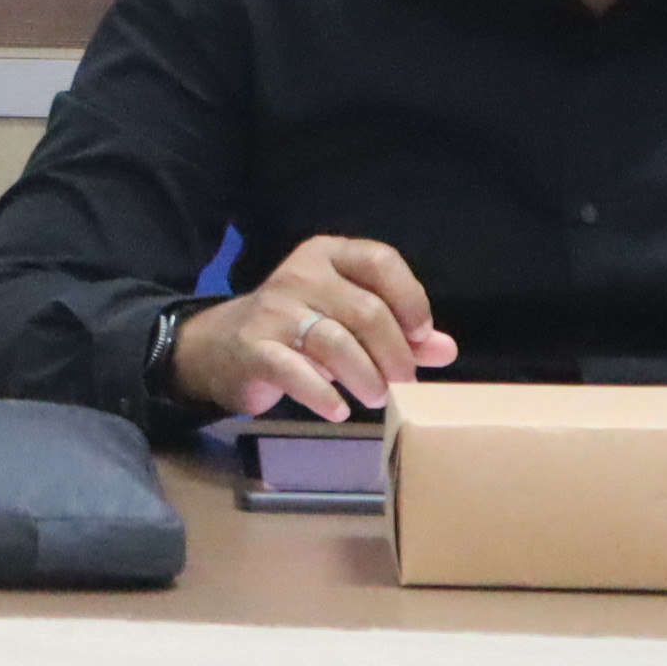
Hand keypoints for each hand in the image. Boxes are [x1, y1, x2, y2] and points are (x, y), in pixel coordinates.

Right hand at [168, 236, 458, 422]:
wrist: (221, 346)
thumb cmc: (298, 329)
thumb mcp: (347, 319)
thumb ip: (397, 331)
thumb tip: (445, 349)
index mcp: (328, 256)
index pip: (380, 261)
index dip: (410, 299)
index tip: (421, 336)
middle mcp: (301, 274)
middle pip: (366, 310)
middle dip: (394, 354)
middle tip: (402, 383)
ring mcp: (274, 309)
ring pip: (335, 342)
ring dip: (366, 377)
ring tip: (375, 398)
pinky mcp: (253, 347)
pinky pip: (295, 370)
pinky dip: (322, 394)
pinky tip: (338, 409)